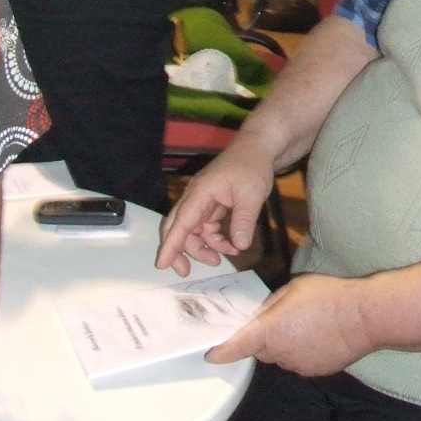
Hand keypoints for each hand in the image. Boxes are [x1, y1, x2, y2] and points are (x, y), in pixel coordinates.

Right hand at [156, 139, 273, 274]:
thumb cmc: (252, 166)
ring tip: (223, 257)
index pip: (180, 222)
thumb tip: (239, 246)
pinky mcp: (212, 204)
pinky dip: (215, 238)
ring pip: (193, 230)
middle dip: (180, 251)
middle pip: (179, 228)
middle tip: (186, 272)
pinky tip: (231, 245)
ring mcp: (203, 201)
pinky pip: (206, 227)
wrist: (258, 148)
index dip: (170, 245)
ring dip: (204, 246)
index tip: (161, 264)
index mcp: (200, 193)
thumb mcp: (251, 195)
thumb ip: (244, 221)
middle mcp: (196, 197)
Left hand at [206, 271, 371, 374]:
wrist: (365, 318)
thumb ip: (271, 305)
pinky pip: (299, 362)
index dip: (221, 352)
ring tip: (307, 325)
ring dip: (284, 345)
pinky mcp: (314, 371)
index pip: (236, 346)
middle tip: (281, 319)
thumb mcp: (294, 289)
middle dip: (264, 338)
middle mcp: (280, 352)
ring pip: (280, 356)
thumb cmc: (329, 296)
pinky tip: (319, 336)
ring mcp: (297, 365)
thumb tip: (261, 317)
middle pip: (260, 350)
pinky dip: (302, 352)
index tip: (212, 355)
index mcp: (269, 330)